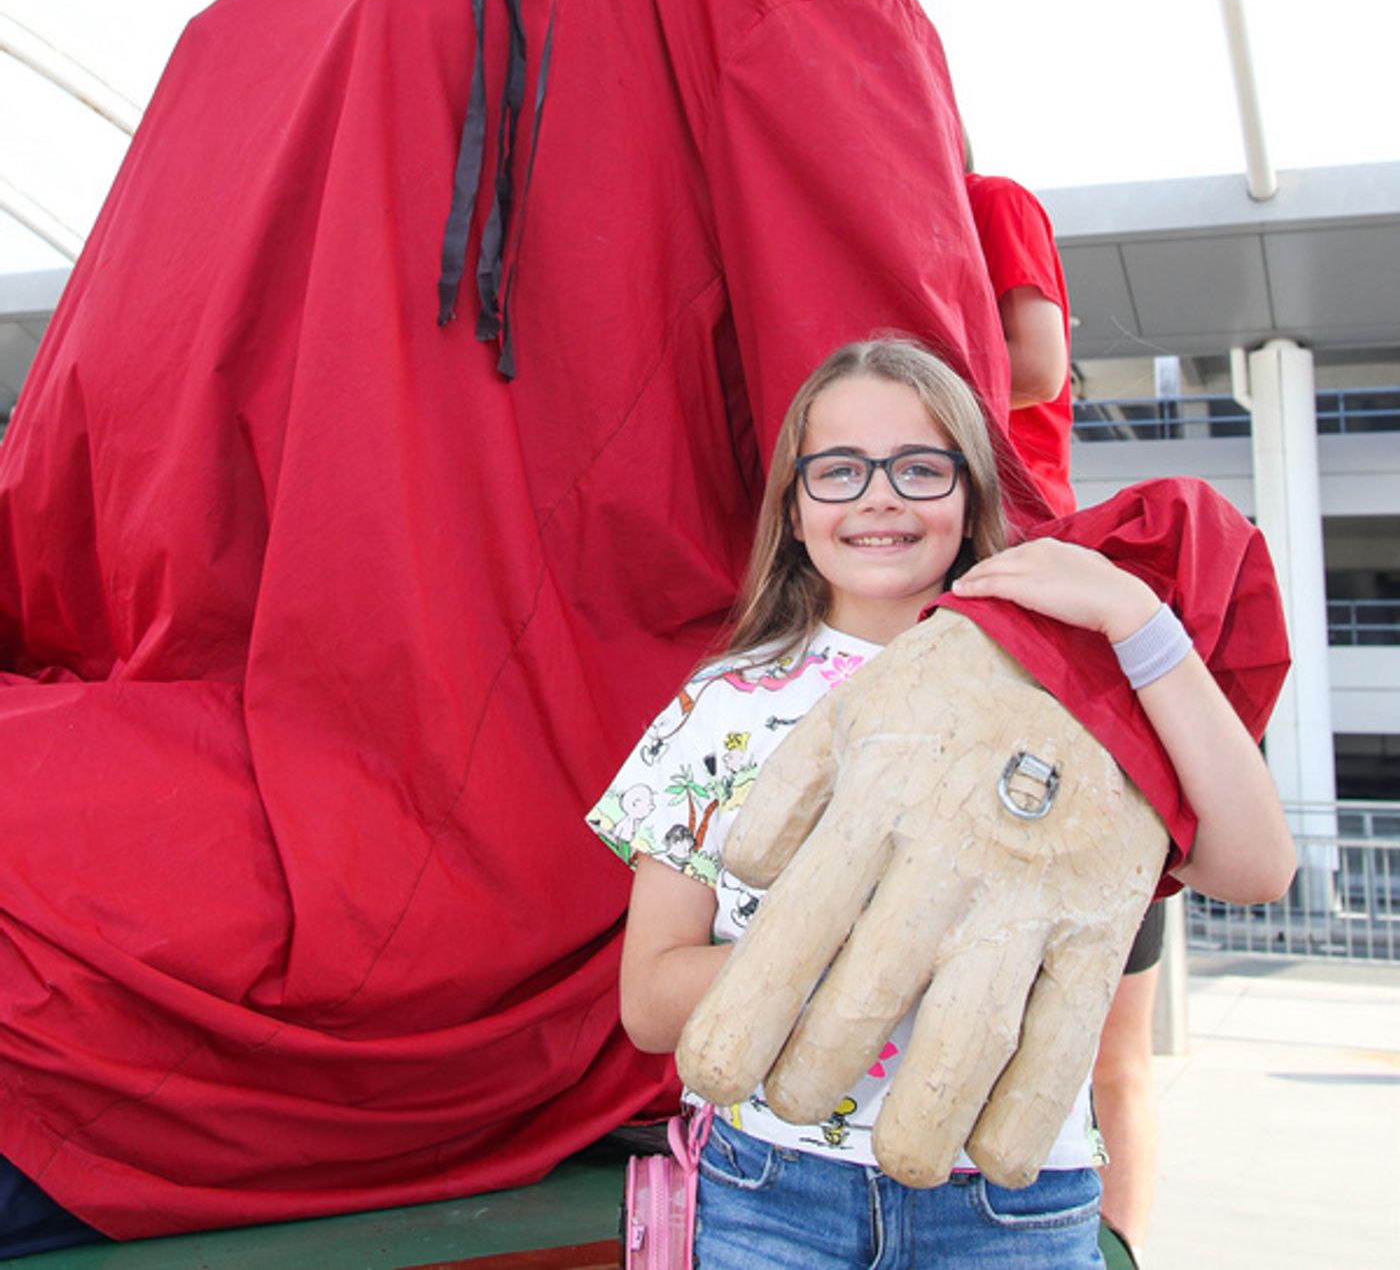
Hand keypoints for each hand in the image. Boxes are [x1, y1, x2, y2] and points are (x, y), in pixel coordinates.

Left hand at [676, 610, 1166, 1188]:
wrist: (1090, 652)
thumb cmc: (948, 693)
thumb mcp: (852, 713)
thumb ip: (787, 796)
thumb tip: (744, 876)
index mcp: (875, 801)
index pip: (791, 936)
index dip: (740, 1023)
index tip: (709, 1076)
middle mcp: (947, 853)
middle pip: (862, 1002)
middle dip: (809, 1078)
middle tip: (790, 1099)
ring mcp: (1029, 889)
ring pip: (963, 1040)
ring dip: (916, 1123)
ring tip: (892, 1157)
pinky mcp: (1101, 915)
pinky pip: (1064, 1037)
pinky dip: (1025, 1112)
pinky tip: (990, 1151)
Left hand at [955, 538, 1159, 643]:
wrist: (1119, 599)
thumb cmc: (1110, 590)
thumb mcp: (1086, 568)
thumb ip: (1070, 568)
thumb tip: (1066, 578)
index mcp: (1052, 545)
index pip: (1017, 552)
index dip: (1001, 563)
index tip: (992, 571)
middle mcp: (1036, 551)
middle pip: (999, 558)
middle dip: (981, 569)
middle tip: (968, 579)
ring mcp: (1028, 568)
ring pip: (989, 569)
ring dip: (971, 578)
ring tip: (960, 586)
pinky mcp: (1024, 587)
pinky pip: (990, 585)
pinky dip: (972, 588)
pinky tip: (960, 593)